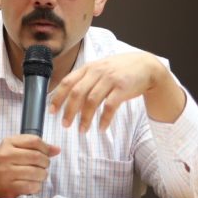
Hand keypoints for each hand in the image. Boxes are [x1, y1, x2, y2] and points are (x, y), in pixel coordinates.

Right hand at [0, 134, 59, 197]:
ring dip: (42, 176)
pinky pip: (33, 186)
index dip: (45, 147)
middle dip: (45, 163)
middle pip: (38, 157)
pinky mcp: (9, 188)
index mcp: (7, 143)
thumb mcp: (13, 150)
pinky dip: (36, 186)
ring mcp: (6, 172)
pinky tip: (31, 184)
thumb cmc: (1, 165)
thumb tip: (56, 149)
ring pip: (37, 172)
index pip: (34, 140)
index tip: (47, 153)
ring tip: (38, 176)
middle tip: (43, 166)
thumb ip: (34, 148)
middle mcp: (5, 156)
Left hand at [49, 52, 184, 131]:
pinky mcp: (123, 88)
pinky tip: (101, 128)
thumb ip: (86, 79)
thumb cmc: (120, 70)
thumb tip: (68, 97)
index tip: (52, 111)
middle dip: (69, 110)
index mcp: (89, 68)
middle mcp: (97, 72)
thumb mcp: (101, 69)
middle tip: (65, 125)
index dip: (58, 97)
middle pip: (77, 93)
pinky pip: (110, 106)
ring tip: (82, 130)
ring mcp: (110, 79)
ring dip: (85, 118)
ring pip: (92, 101)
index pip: (68, 81)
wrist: (146, 66)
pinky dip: (104, 119)